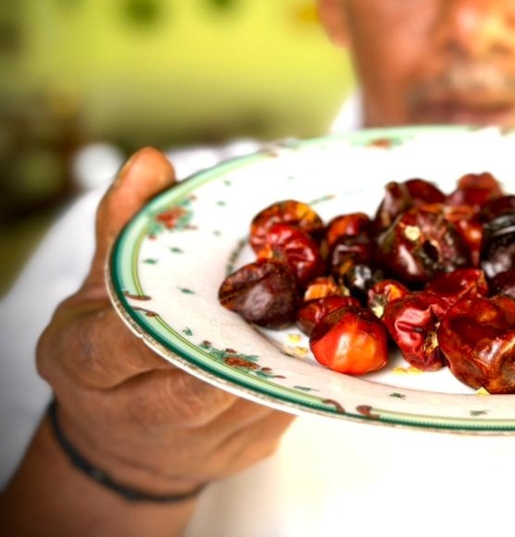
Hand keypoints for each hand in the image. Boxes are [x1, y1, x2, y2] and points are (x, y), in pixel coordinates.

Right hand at [36, 148, 293, 497]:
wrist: (130, 443)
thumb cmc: (112, 345)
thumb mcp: (102, 283)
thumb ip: (126, 224)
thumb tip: (150, 162)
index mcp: (87, 365)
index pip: (118, 345)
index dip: (166, 319)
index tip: (216, 286)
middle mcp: (139, 413)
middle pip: (197, 383)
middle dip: (245, 339)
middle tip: (290, 292)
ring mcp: (200, 442)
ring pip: (252, 397)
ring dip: (288, 351)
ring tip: (323, 302)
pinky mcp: (248, 449)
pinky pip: (285, 407)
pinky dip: (308, 368)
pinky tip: (331, 329)